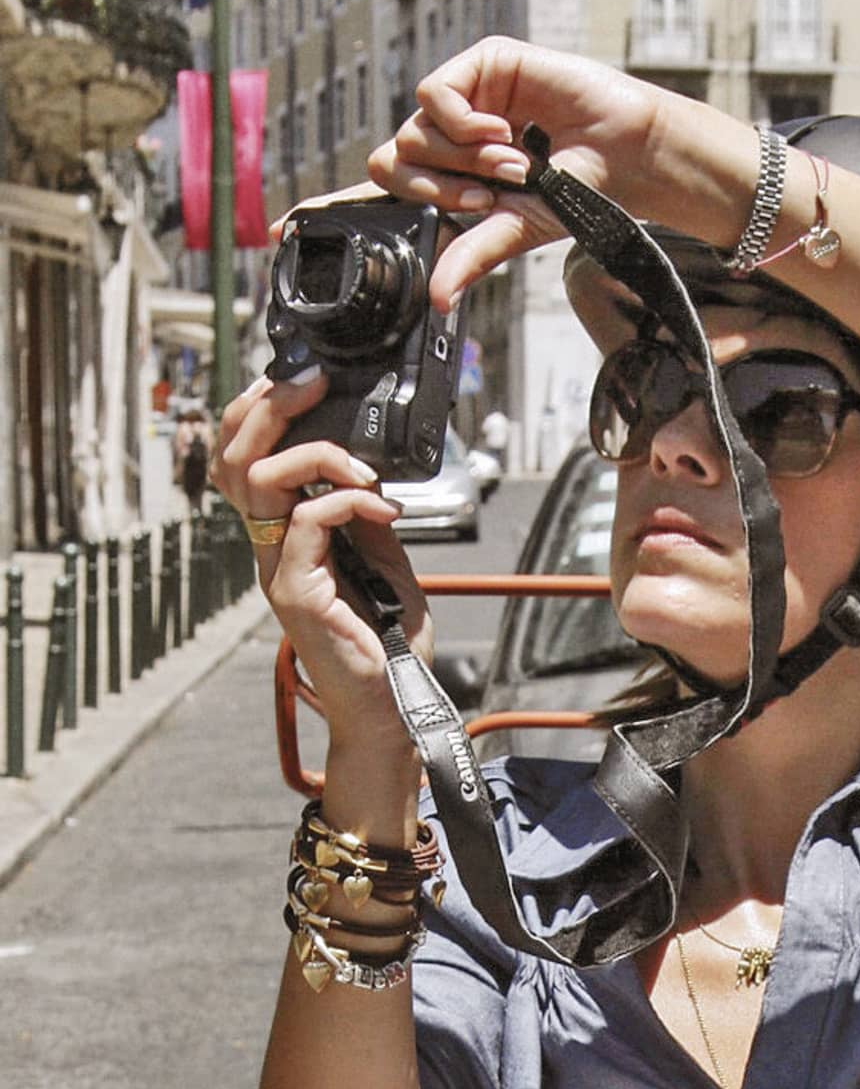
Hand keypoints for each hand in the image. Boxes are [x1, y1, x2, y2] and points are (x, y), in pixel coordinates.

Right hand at [211, 371, 431, 745]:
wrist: (393, 706)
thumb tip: (366, 472)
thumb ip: (368, 517)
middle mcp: (270, 551)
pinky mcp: (297, 593)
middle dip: (267, 409)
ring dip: (317, 456)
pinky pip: (307, 524)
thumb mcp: (386, 561)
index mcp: (286, 539)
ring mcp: (278, 571)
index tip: (303, 382)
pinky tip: (382, 508)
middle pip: (236, 461)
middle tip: (309, 383)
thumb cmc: (390, 643)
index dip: (262, 416)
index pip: (248, 463)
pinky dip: (347, 501)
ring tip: (363, 469)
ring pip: (260, 483)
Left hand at [367, 37, 727, 307]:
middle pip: (393, 159)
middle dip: (437, 185)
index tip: (307, 224)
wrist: (625, 153)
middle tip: (487, 194)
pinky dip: (464, 121)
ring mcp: (463, 99)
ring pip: (414, 130)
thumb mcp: (518, 227)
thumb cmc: (580, 189)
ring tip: (513, 161)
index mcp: (451, 177)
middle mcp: (450, 138)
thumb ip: (473, 253)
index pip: (386, 185)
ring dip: (463, 156)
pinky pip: (436, 95)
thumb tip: (439, 298)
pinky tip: (502, 129)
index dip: (352, 201)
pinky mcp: (480, 65)